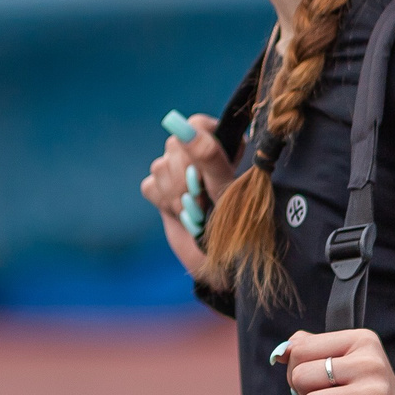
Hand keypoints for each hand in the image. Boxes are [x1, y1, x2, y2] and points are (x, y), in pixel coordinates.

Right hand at [140, 114, 227, 279]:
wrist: (229, 268)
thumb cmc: (243, 230)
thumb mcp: (231, 193)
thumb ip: (209, 158)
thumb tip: (185, 129)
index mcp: (227, 148)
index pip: (196, 126)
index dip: (196, 147)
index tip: (205, 173)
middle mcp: (201, 156)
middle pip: (174, 146)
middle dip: (185, 177)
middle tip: (203, 200)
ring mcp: (180, 174)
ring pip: (159, 166)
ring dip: (178, 195)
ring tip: (198, 213)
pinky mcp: (163, 192)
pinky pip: (150, 186)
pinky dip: (165, 203)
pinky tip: (183, 215)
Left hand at [281, 328, 394, 394]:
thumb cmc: (365, 394)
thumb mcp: (343, 362)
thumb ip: (309, 349)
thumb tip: (280, 352)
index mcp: (363, 341)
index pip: (300, 348)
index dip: (295, 368)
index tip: (313, 380)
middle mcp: (371, 363)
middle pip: (300, 376)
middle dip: (302, 394)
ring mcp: (375, 394)